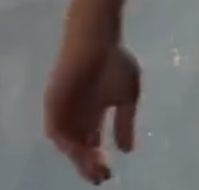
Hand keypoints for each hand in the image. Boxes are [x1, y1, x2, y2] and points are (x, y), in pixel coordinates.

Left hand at [45, 19, 140, 184]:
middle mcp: (77, 115)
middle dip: (89, 164)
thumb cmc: (115, 63)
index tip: (110, 173)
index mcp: (95, 112)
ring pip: (68, 142)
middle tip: (101, 176)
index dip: (99, 160)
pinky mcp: (53, 104)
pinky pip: (56, 129)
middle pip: (79, 147)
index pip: (93, 143)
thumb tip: (128, 150)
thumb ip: (125, 123)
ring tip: (93, 165)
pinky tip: (79, 150)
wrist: (97, 40)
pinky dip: (66, 142)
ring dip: (78, 157)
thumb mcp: (128, 97)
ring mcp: (64, 110)